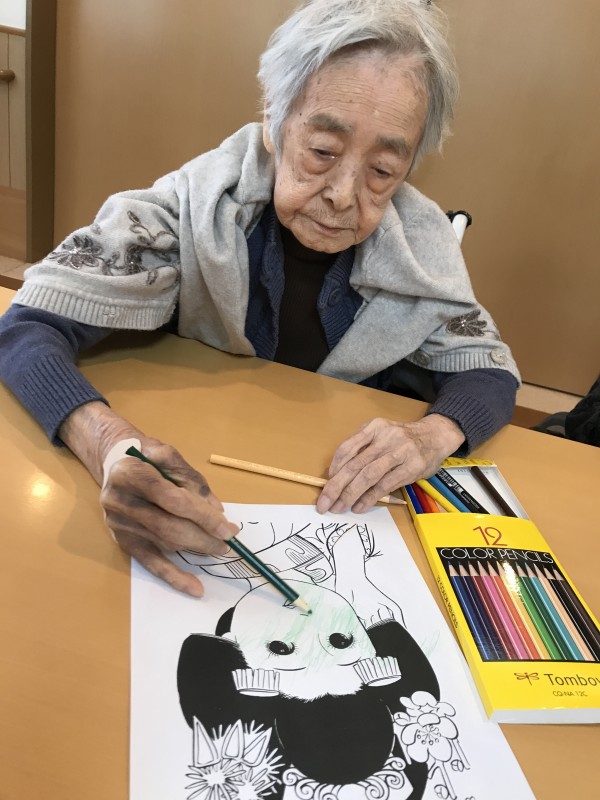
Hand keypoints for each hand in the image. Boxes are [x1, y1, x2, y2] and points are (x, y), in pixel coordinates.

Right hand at [101, 441, 237, 595]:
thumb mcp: (169, 456)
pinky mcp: (122, 540)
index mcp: (130, 472)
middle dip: (202, 537)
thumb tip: (217, 511)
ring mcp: (118, 524)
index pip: (172, 499)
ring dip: (194, 549)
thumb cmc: (146, 456)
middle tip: (227, 543)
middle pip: (167, 525)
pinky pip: (150, 563)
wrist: (115, 464)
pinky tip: (194, 588)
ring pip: (163, 542)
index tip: (227, 528)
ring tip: (217, 549)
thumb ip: (193, 481)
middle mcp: (118, 500)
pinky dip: (173, 576)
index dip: (202, 516)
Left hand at [316, 414, 464, 513]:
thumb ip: (363, 448)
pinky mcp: (410, 469)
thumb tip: (338, 474)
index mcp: (374, 427)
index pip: (347, 448)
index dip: (334, 467)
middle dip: (336, 486)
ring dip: (350, 495)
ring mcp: (399, 453)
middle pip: (354, 465)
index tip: (327, 482)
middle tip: (324, 504)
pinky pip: (384, 485)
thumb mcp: (381, 433)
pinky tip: (359, 507)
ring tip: (339, 508)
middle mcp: (385, 438)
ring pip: (368, 476)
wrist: (436, 436)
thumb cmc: (403, 438)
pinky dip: (369, 498)